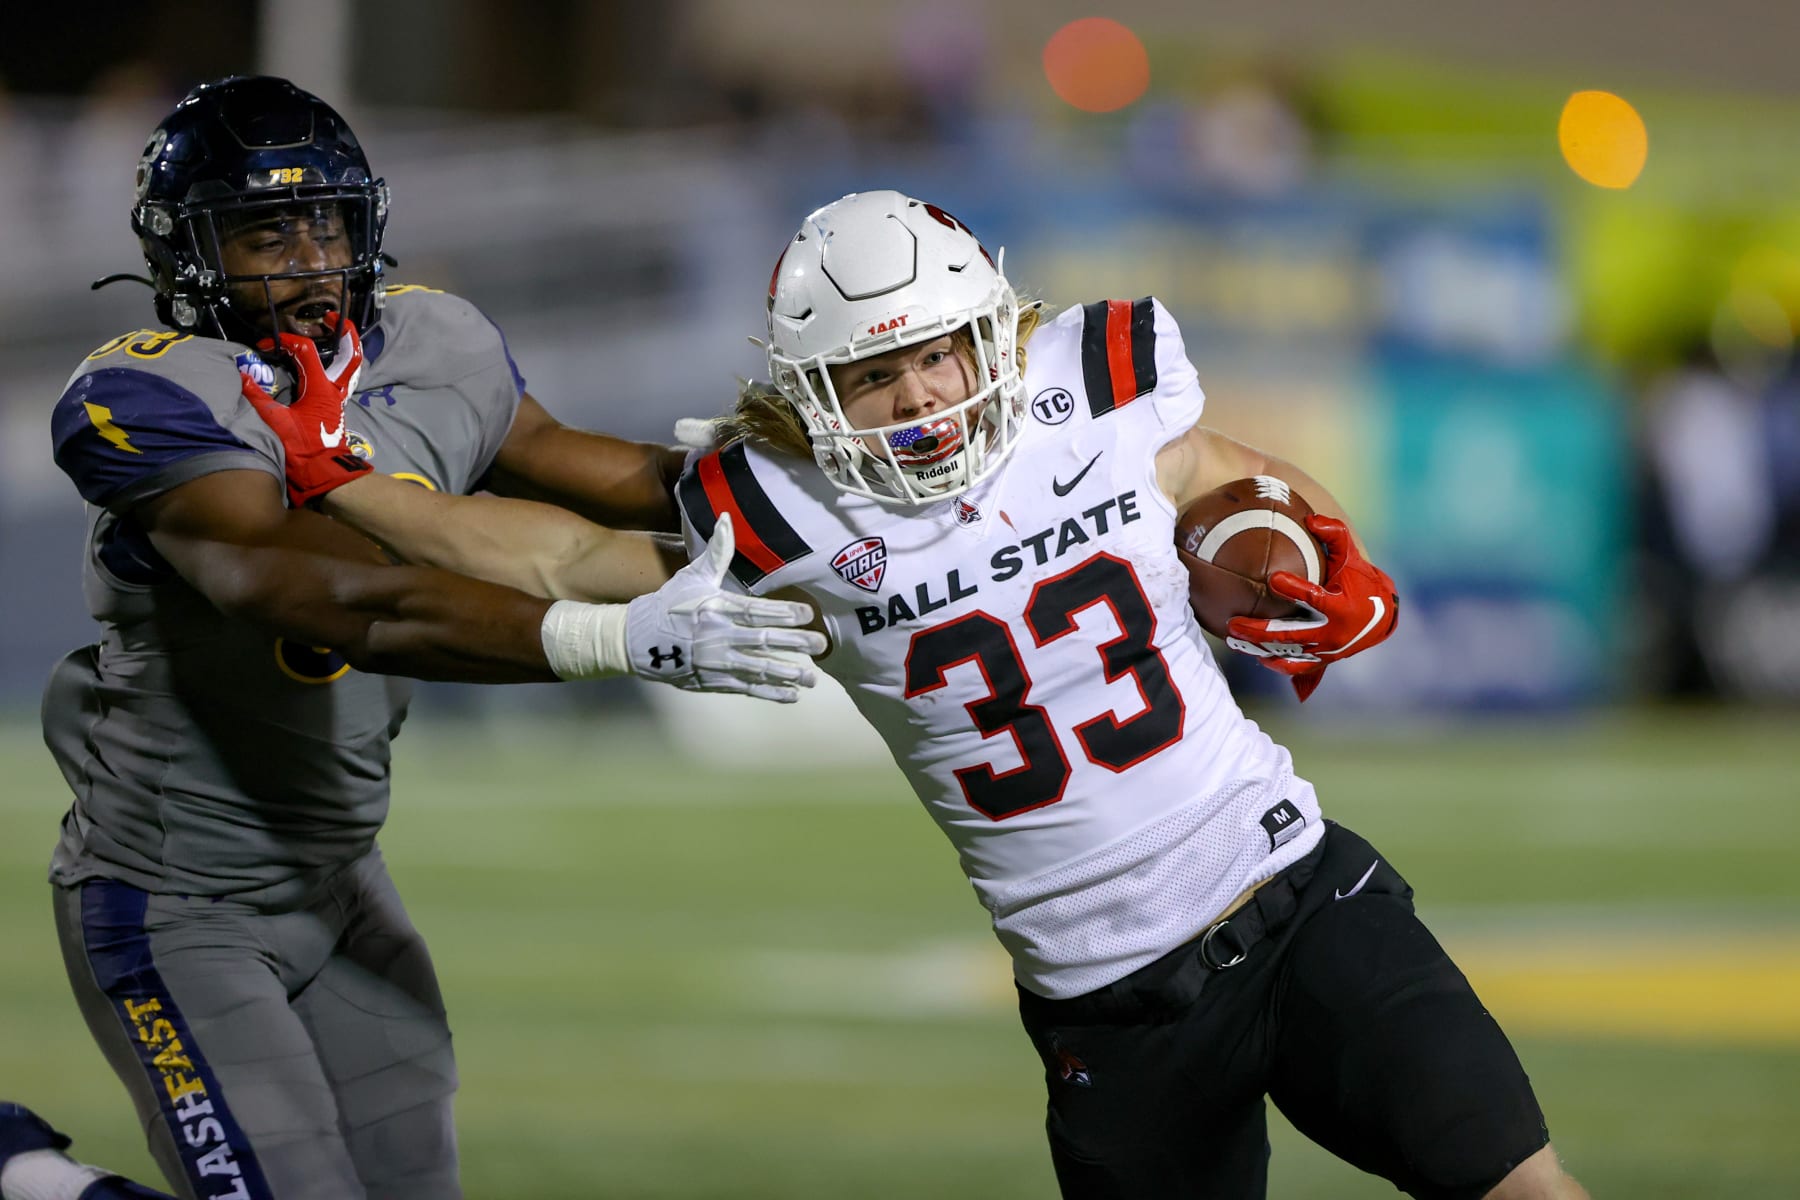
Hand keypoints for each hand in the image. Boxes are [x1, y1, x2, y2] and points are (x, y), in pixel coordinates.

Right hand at [238, 316, 370, 507]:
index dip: (284, 341)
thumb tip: (241, 375)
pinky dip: (336, 365)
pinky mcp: (335, 408)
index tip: (265, 346)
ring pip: (350, 367)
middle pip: (352, 354)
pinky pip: (341, 379)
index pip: (305, 351)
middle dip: (346, 332)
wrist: (323, 474)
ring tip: (333, 333)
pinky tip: (323, 362)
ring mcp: (339, 399)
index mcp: (321, 388)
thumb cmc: (301, 451)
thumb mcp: (274, 422)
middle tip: (333, 318)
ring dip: (345, 348)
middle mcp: (335, 390)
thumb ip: (257, 397)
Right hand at [625, 514, 827, 701]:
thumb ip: (717, 551)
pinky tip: (792, 694)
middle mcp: (717, 635)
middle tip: (821, 645)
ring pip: (757, 668)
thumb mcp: (693, 576)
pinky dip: (769, 693)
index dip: (782, 612)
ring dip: (786, 673)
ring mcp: (716, 662)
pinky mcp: (713, 681)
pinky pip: (747, 688)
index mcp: (715, 607)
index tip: (808, 614)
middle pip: (761, 640)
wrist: (638, 640)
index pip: (754, 610)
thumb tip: (726, 517)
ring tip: (812, 677)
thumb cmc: (671, 604)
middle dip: (794, 643)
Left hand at [1224, 514, 1397, 701]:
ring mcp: (1327, 650)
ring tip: (1234, 640)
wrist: (1383, 617)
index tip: (1272, 578)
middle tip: (1233, 623)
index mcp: (1341, 606)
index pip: (1314, 598)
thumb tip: (1310, 518)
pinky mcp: (1324, 660)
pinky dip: (1277, 664)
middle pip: (1290, 635)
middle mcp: (1333, 633)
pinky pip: (1297, 668)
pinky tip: (1256, 656)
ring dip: (1259, 649)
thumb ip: (1334, 534)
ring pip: (1289, 656)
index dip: (1294, 588)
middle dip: (1259, 631)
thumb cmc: (1361, 580)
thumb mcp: (1352, 555)